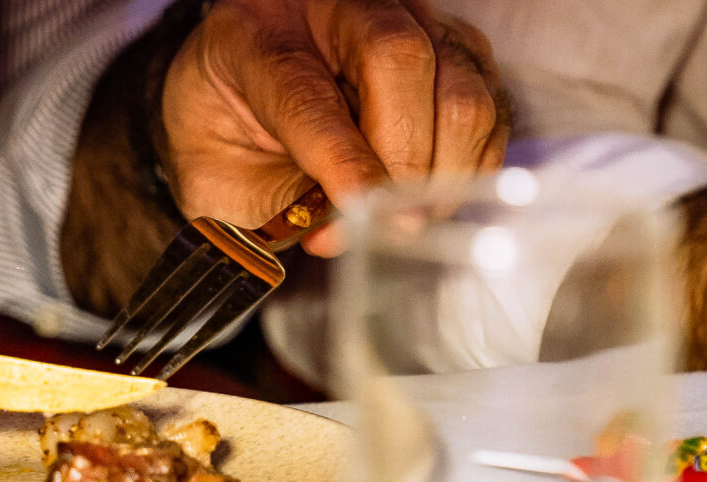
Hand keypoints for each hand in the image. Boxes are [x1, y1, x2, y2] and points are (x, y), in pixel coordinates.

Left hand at [161, 0, 507, 255]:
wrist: (244, 100)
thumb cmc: (228, 135)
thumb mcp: (215, 171)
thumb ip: (268, 203)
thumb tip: (345, 234)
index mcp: (257, 35)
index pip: (308, 91)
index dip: (342, 159)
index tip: (359, 214)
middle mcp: (337, 10)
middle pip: (400, 61)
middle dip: (404, 160)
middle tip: (391, 223)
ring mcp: (406, 22)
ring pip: (459, 84)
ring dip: (444, 168)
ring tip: (406, 216)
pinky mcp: (454, 51)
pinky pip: (491, 106)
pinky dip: (471, 165)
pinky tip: (431, 195)